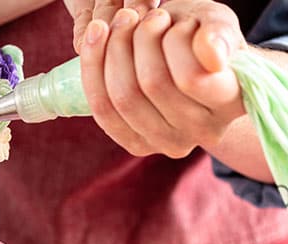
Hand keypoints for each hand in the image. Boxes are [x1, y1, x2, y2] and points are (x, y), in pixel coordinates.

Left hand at [79, 1, 247, 157]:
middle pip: (152, 85)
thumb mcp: (214, 24)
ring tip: (122, 22)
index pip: (192, 77)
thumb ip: (218, 34)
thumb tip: (211, 55)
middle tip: (141, 16)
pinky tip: (96, 34)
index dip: (173, 41)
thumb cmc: (202, 40)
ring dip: (113, 49)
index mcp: (233, 101)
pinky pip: (102, 109)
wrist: (183, 64)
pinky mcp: (136, 145)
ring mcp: (168, 143)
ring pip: (123, 97)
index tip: (169, 19)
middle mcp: (204, 131)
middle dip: (139, 39)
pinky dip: (92, 66)